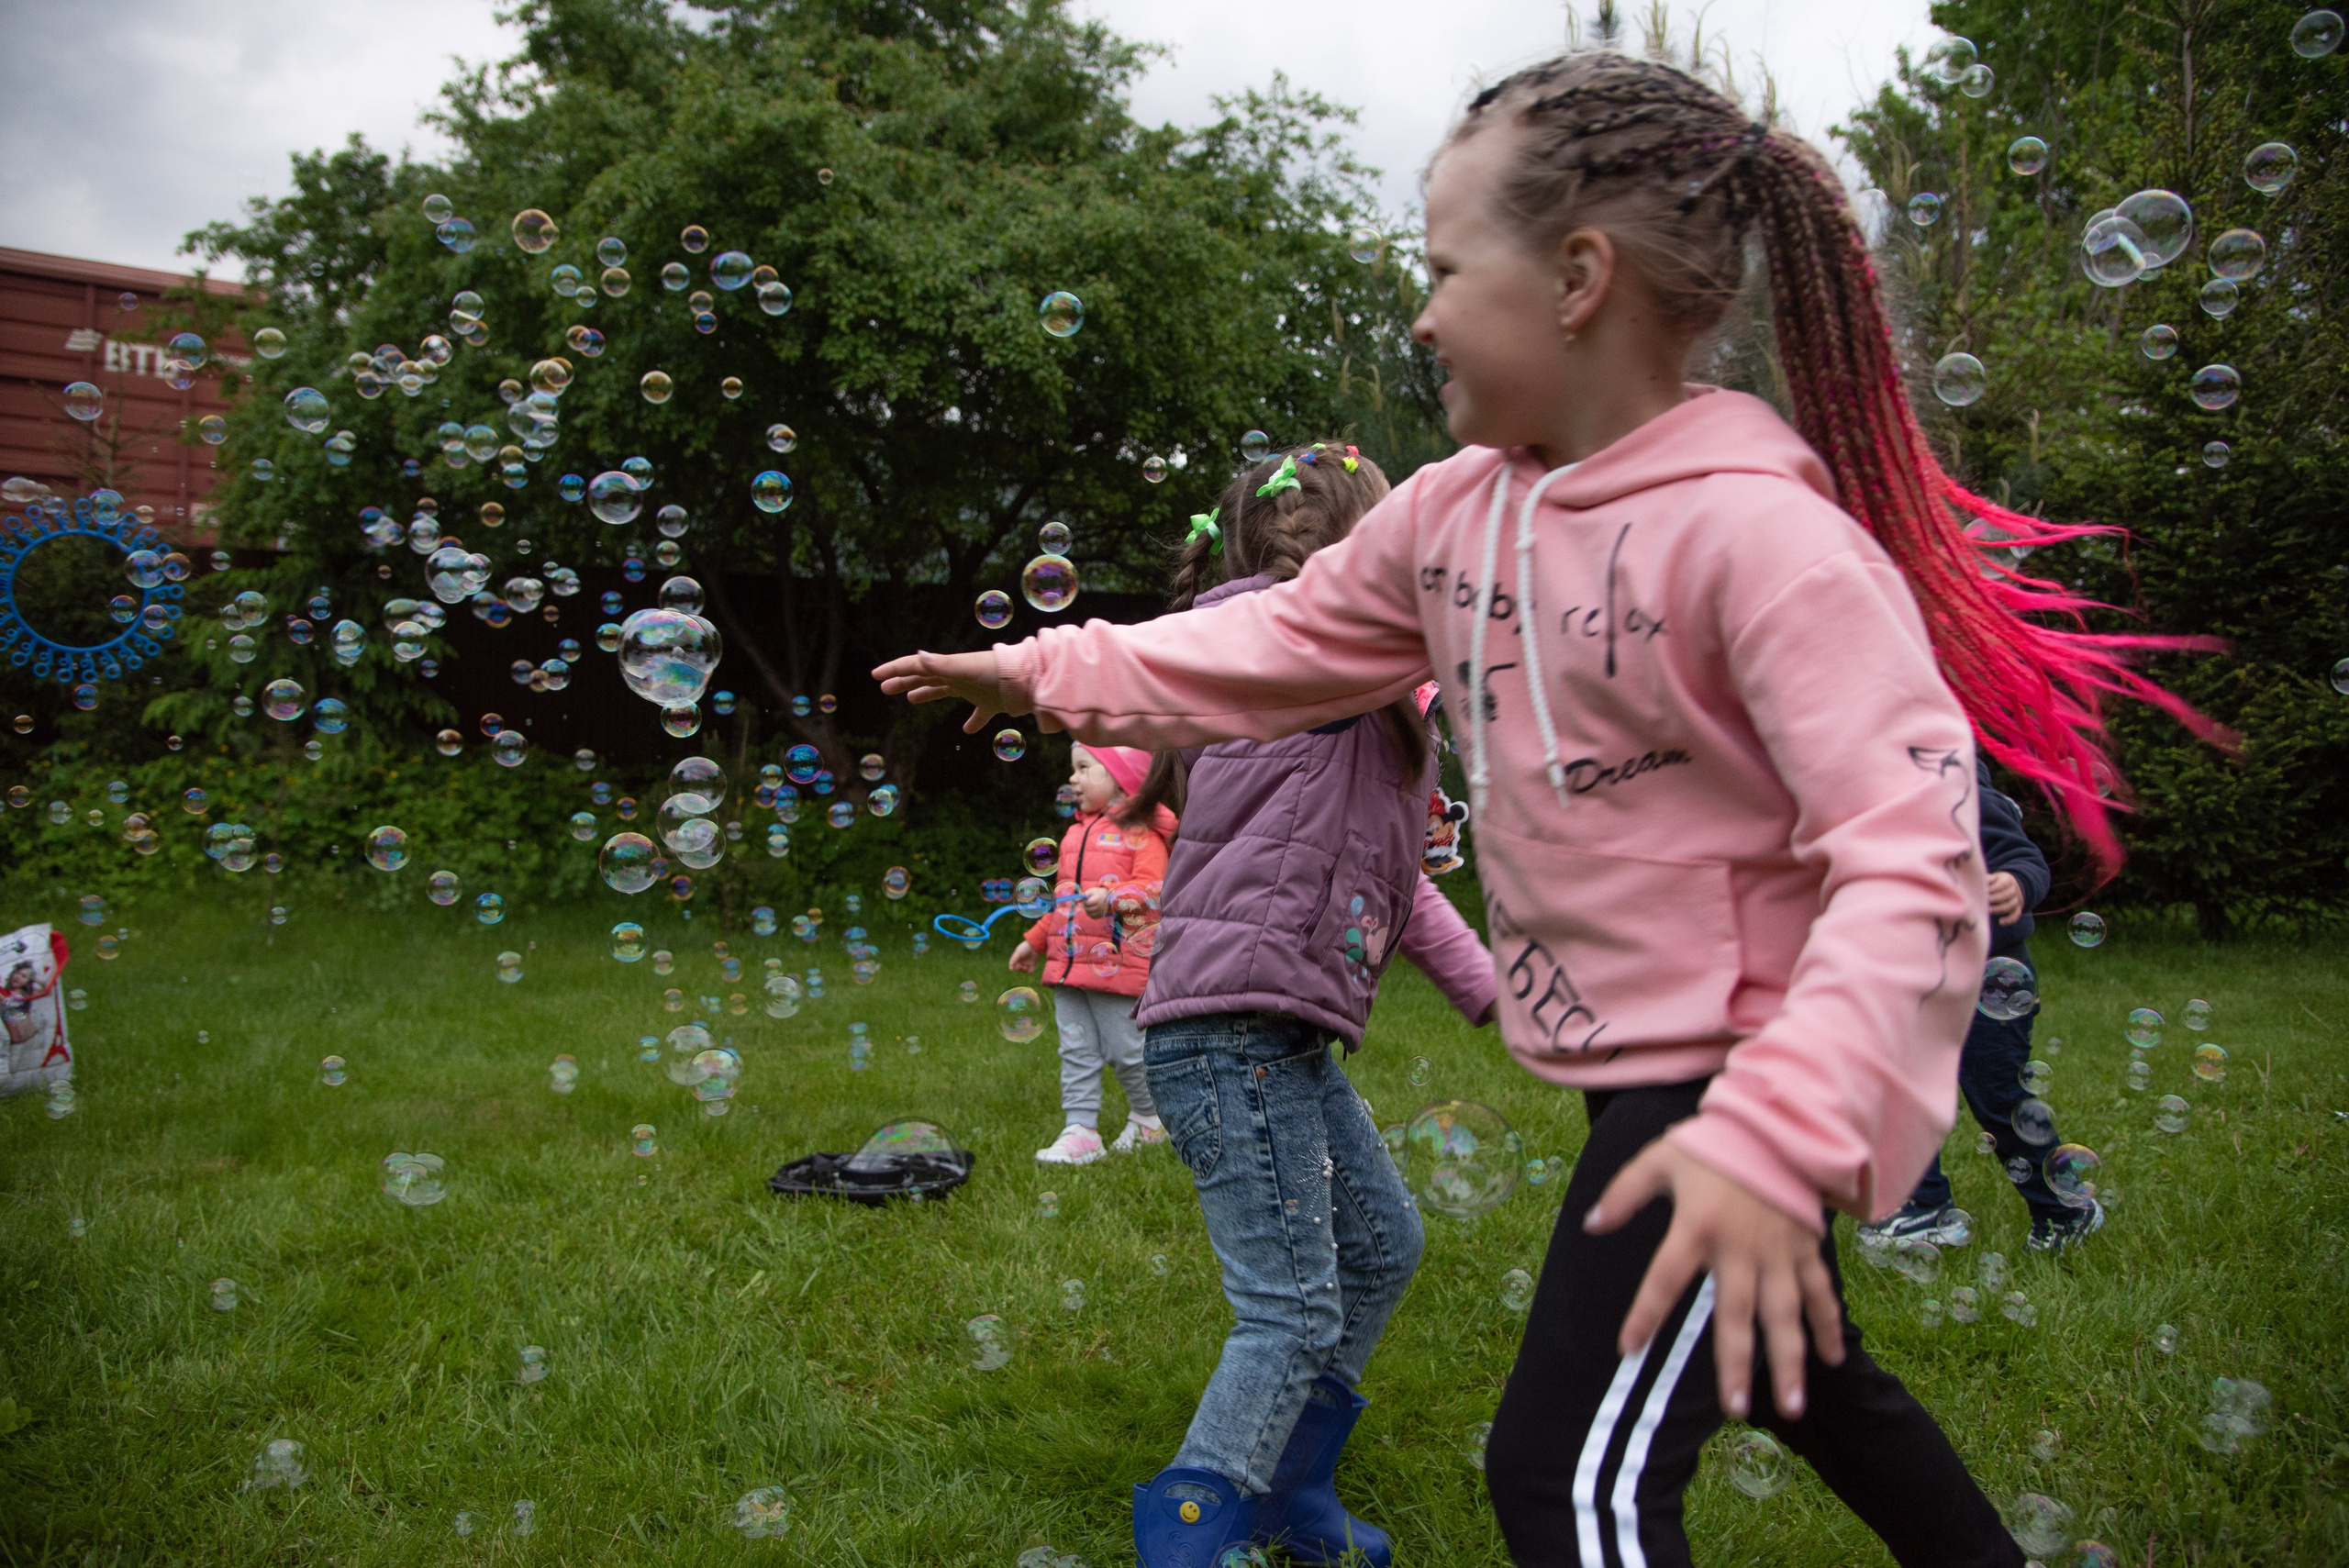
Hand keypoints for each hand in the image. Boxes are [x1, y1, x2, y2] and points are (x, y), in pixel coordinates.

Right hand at [872, 650, 1045, 734]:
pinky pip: (978, 713)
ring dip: (927, 694)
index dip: (895, 670)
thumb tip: (918, 656)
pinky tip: (966, 730)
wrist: (1028, 681)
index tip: (876, 676)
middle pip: (925, 677)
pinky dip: (972, 721)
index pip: (916, 666)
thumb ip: (942, 665)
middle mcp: (958, 675)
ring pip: (945, 691)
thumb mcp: (965, 669)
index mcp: (948, 667)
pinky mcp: (990, 702)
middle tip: (885, 688)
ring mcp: (974, 688)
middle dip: (904, 681)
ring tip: (911, 700)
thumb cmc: (996, 673)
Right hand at [1007, 941, 1038, 972]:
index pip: (1013, 966)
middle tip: (1021, 966)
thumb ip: (1013, 960)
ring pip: (1024, 971)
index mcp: (1017, 958)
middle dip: (1019, 969)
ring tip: (1025, 967)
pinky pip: (1031, 971)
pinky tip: (1030, 967)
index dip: (1014, 967)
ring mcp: (1027, 963)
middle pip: (1018, 969)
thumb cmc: (1025, 948)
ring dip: (1024, 970)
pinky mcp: (1033, 964)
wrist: (1034, 945)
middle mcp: (1021, 961)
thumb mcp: (1018, 953)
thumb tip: (1011, 969)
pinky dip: (1030, 971)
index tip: (1016, 966)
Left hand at [1081, 888, 1110, 917]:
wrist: (1108, 896)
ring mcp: (1101, 912)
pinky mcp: (1101, 915)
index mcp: (1097, 900)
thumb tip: (1075, 900)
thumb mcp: (1091, 891)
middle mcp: (1100, 907)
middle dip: (1085, 905)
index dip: (1085, 901)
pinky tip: (1093, 909)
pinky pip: (1092, 917)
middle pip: (1087, 909)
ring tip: (1090, 906)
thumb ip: (1083, 895)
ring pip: (1089, 914)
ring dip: (1087, 910)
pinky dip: (1091, 913)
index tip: (1087, 899)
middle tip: (1088, 902)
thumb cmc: (1098, 893)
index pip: (1086, 903)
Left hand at [1585, 1138, 1842, 1421]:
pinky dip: (1827, 1326)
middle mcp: (1740, 1248)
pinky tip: (1829, 1361)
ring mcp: (1778, 1252)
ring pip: (1786, 1315)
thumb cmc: (1712, 1143)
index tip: (1627, 1349)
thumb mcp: (1659, 1158)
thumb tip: (1591, 1225)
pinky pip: (1819, 1293)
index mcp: (1697, 1227)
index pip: (1664, 1279)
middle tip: (1736, 1409)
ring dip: (1789, 1360)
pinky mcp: (1805, 1248)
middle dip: (1736, 1363)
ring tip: (1792, 1405)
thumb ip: (1624, 1193)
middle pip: (1736, 1315)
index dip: (1645, 1314)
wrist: (1775, 1122)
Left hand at [1986, 871, 2025, 923]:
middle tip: (1984, 902)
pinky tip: (2000, 922)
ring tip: (1988, 910)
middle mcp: (2013, 890)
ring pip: (2011, 905)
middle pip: (2007, 895)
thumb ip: (1987, 879)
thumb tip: (1982, 882)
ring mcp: (2016, 900)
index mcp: (2007, 880)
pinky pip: (2016, 915)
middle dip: (1994, 899)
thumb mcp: (1991, 878)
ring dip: (1999, 909)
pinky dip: (2009, 920)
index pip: (2003, 884)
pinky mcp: (2016, 909)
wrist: (2007, 887)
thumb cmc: (1994, 883)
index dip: (1993, 889)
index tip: (1983, 892)